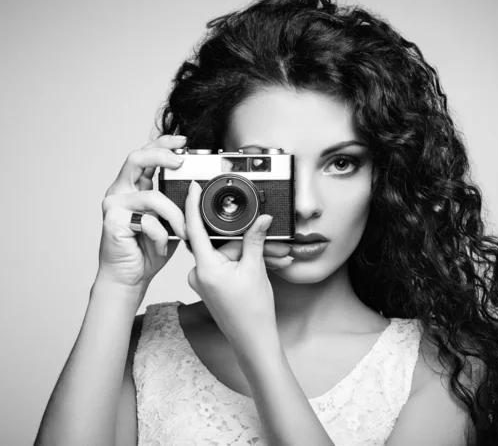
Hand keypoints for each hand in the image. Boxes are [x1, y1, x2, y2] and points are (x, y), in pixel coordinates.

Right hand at [96, 135, 188, 299]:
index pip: (146, 155)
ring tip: (183, 233)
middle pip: (137, 158)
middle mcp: (120, 191)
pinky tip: (161, 247)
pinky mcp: (113, 221)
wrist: (131, 277)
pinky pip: (148, 221)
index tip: (183, 142)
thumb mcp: (169, 221)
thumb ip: (176, 203)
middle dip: (162, 155)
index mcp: (134, 187)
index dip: (162, 143)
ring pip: (153, 197)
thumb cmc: (148, 249)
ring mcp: (114, 204)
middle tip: (181, 162)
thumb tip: (197, 189)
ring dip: (176, 216)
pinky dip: (162, 236)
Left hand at [185, 180, 291, 349]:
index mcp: (205, 268)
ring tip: (273, 261)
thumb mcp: (255, 269)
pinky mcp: (210, 285)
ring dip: (248, 255)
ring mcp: (204, 280)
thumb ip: (254, 240)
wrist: (253, 340)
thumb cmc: (252, 312)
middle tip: (271, 247)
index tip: (194, 188)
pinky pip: (225, 265)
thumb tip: (261, 219)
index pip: (194, 228)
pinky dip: (242, 263)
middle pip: (220, 243)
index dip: (193, 205)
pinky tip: (261, 267)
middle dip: (245, 242)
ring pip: (226, 254)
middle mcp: (199, 273)